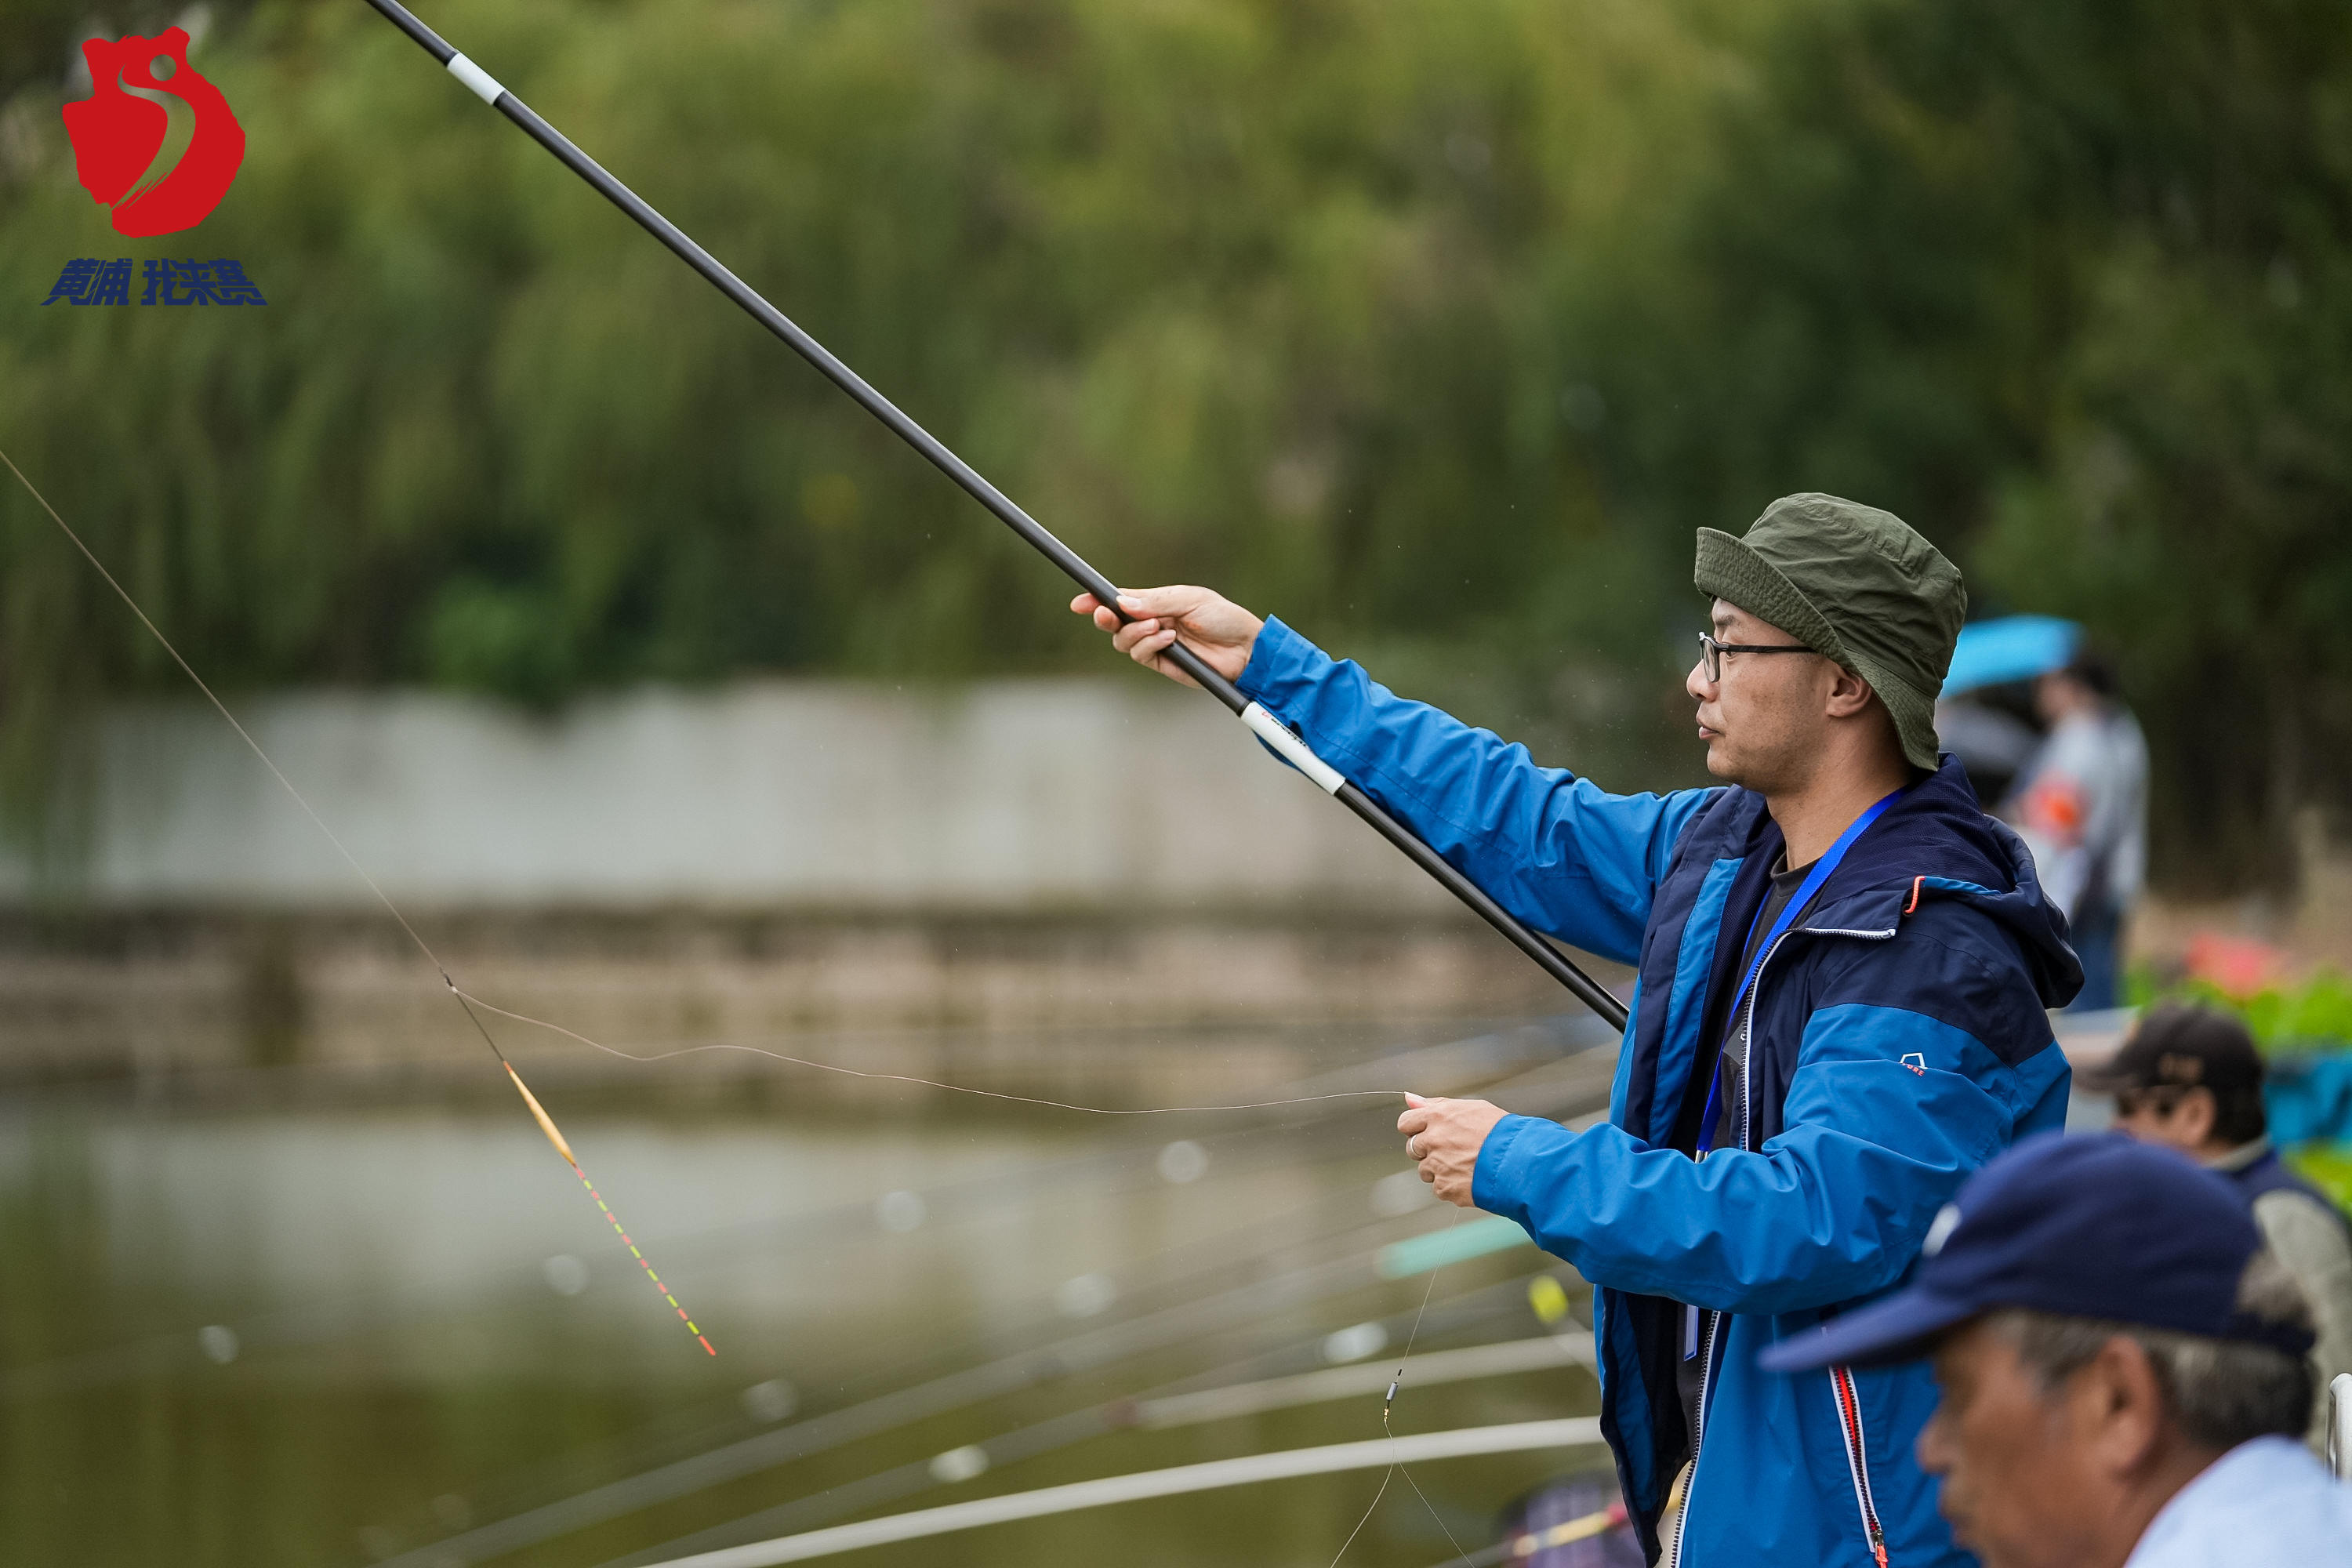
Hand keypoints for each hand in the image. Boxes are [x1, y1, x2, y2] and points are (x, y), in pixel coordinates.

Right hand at [1069, 585, 1263, 688]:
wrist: (1245, 649)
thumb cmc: (1224, 618)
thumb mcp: (1190, 599)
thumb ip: (1155, 602)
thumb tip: (1123, 603)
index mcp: (1157, 602)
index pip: (1120, 601)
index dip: (1097, 600)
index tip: (1080, 602)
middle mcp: (1152, 622)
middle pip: (1114, 624)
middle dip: (1105, 619)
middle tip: (1105, 615)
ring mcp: (1156, 644)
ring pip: (1123, 642)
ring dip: (1135, 633)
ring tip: (1159, 626)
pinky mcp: (1163, 663)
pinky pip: (1141, 656)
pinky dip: (1149, 645)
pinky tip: (1167, 639)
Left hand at [1397, 1093, 1509, 1207]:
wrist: (1520, 1161)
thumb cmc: (1501, 1132)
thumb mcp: (1471, 1108)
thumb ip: (1436, 1104)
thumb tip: (1410, 1099)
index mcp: (1437, 1117)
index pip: (1405, 1122)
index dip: (1415, 1128)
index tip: (1425, 1132)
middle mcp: (1433, 1141)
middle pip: (1412, 1148)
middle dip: (1426, 1149)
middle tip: (1451, 1149)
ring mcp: (1437, 1166)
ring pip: (1425, 1170)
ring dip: (1439, 1169)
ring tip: (1465, 1164)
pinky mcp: (1445, 1188)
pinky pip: (1439, 1188)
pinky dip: (1451, 1185)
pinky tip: (1469, 1178)